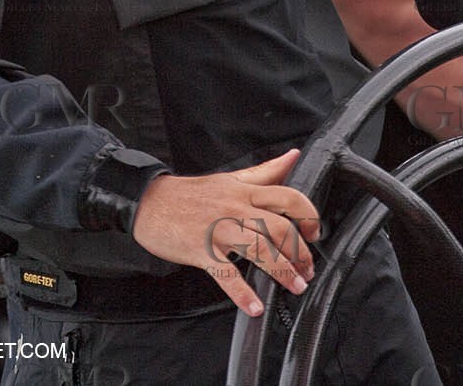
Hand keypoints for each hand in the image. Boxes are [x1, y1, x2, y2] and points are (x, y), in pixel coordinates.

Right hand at [131, 148, 319, 316]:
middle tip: (308, 270)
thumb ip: (265, 171)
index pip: (287, 197)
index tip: (314, 233)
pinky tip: (254, 306)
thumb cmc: (191, 194)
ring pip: (258, 249)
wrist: (148, 203)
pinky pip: (225, 273)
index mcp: (244, 191)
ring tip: (296, 286)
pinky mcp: (200, 250)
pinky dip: (242, 292)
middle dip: (299, 251)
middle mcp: (234, 208)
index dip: (308, 215)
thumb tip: (293, 156)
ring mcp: (217, 229)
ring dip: (282, 271)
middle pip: (278, 227)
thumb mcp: (230, 178)